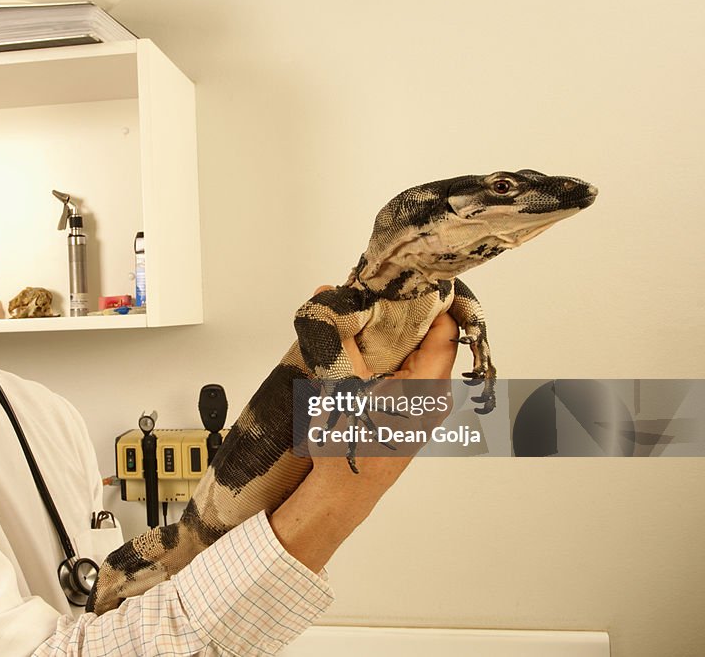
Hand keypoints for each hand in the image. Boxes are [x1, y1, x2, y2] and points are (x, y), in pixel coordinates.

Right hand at [268, 287, 459, 572]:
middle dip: (404, 312)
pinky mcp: (409, 410)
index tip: (404, 278)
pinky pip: (406, 369)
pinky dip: (388, 352)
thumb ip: (337, 337)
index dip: (429, 299)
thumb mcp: (339, 387)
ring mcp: (424, 404)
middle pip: (431, 338)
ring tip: (365, 310)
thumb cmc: (348, 448)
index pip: (446, 329)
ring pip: (417, 354)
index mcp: (429, 388)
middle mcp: (436, 395)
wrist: (342, 494)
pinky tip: (363, 343)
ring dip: (393, 333)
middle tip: (376, 288)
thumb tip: (327, 291)